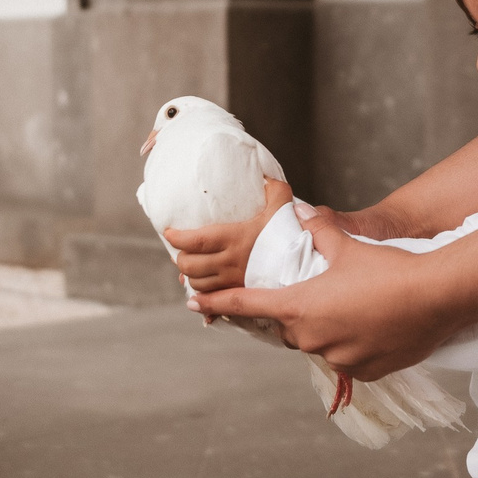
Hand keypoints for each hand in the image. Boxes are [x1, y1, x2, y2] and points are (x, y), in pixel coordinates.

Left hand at [160, 175, 293, 293]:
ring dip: (190, 276)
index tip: (169, 231)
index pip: (194, 241)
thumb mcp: (283, 206)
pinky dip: (203, 296)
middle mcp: (230, 263)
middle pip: (189, 266)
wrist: (308, 267)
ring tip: (192, 266)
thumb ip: (274, 189)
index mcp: (235, 239)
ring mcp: (234, 281)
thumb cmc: (292, 236)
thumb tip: (264, 176)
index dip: (176, 237)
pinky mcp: (241, 294)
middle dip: (180, 258)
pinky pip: (213, 301)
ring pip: (197, 285)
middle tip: (182, 249)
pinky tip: (202, 290)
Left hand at [192, 206, 453, 376]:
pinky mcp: (363, 372)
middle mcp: (311, 337)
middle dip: (299, 313)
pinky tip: (375, 326)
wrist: (435, 297)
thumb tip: (303, 213)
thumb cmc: (388, 269)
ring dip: (329, 330)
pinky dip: (354, 345)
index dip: (218, 303)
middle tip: (324, 294)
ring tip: (359, 308)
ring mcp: (337, 358)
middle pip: (289, 327)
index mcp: (299, 306)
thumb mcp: (348, 247)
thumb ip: (320, 232)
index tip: (194, 302)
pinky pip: (348, 359)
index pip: (246, 306)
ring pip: (320, 344)